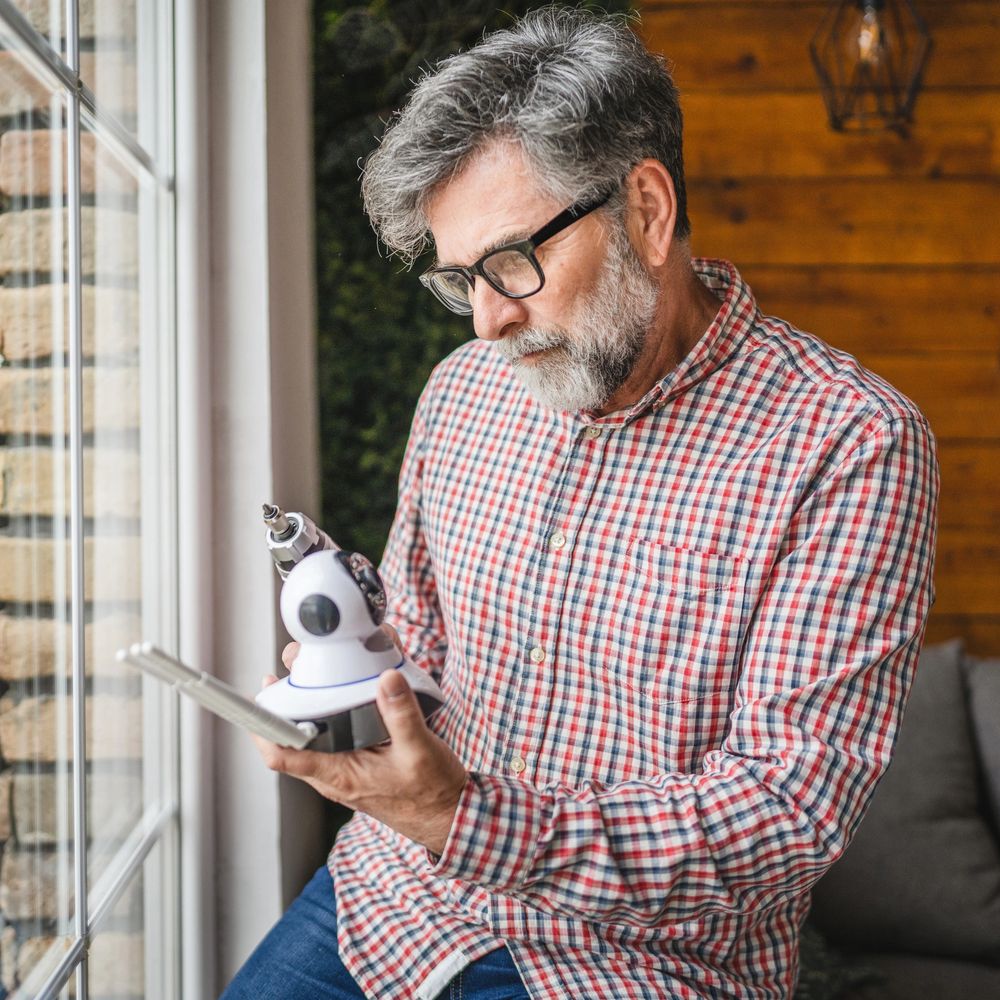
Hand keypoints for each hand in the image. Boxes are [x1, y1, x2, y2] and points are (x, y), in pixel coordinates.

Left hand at [256, 631, 465, 854]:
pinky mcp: (355, 763)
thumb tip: (386, 678)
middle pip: (293, 737)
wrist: (447, 815)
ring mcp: (343, 769)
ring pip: (312, 735)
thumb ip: (402, 713)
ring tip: (317, 669)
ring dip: (310, 703)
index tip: (261, 696)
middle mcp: (334, 773)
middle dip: (290, 698)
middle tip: (295, 663)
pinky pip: (333, 736)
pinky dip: (333, 711)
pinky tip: (348, 690)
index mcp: (341, 775)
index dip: (264, 728)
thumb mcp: (420, 749)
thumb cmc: (432, 792)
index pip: (284, 756)